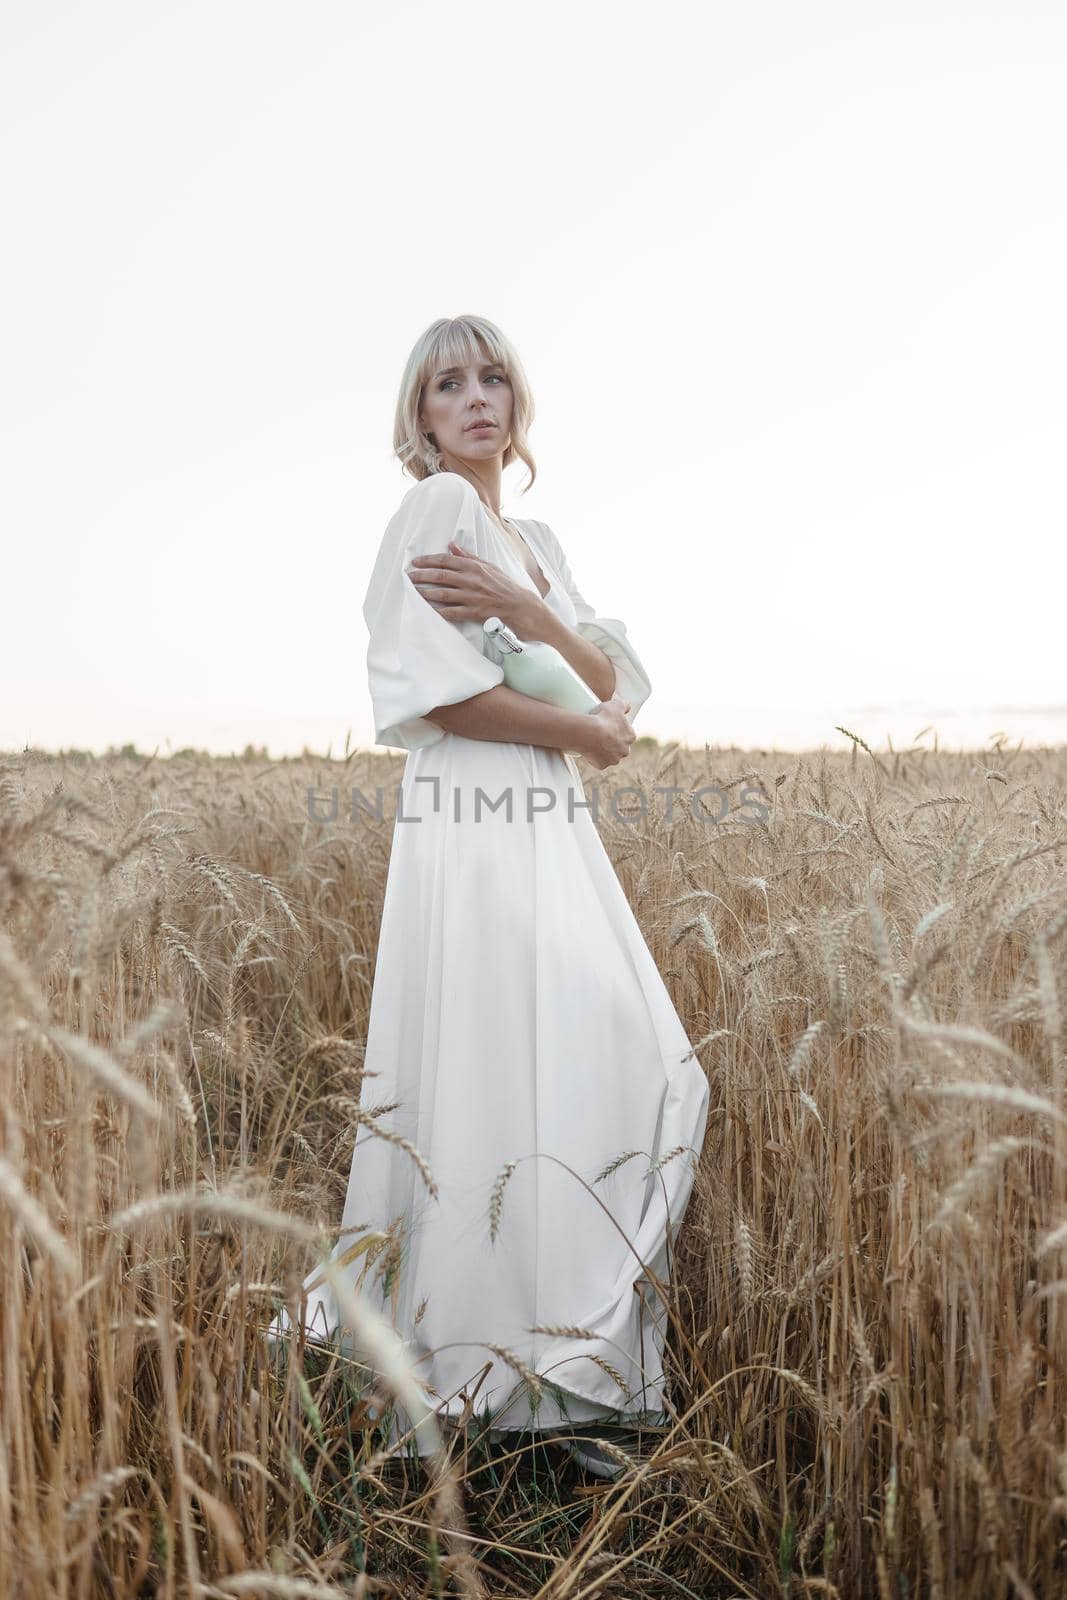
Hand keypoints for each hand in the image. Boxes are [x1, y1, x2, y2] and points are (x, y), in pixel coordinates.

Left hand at [406, 541, 546, 637]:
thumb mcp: (489, 566)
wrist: (520, 606)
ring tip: (413, 591)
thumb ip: (469, 556)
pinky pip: (452, 612)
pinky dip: (439, 611)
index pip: (447, 560)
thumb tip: (452, 546)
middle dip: (422, 575)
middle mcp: (471, 580)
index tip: (416, 561)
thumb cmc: (505, 586)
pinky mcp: (474, 612)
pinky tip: (428, 610)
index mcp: (474, 567)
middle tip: (409, 576)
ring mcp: (472, 597)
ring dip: (426, 592)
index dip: (429, 560)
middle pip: (441, 576)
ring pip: (443, 594)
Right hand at [576, 693, 634, 769]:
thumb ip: (624, 704)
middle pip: (620, 747)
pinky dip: (595, 758)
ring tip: (594, 742)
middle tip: (600, 734)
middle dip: (613, 742)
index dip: (618, 730)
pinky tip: (590, 751)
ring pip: (610, 756)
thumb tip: (628, 707)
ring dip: (604, 751)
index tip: (608, 725)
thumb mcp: (615, 704)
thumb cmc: (603, 718)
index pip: (627, 734)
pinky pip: (599, 762)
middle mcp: (625, 750)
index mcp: (630, 736)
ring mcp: (614, 759)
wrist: (588, 733)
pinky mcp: (603, 765)